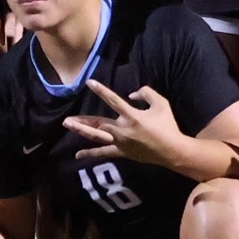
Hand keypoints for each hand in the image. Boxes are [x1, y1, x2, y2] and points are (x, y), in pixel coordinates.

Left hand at [61, 80, 189, 167]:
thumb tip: (132, 94)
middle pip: (98, 123)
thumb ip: (146, 93)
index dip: (101, 91)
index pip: (113, 100)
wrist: (172, 151)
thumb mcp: (162, 103)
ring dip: (82, 132)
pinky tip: (78, 155)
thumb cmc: (168, 126)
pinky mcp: (122, 152)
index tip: (89, 83)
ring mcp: (120, 142)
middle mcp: (122, 129)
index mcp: (132, 116)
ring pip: (97, 137)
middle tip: (66, 119)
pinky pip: (104, 153)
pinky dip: (91, 153)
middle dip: (82, 121)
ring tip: (68, 127)